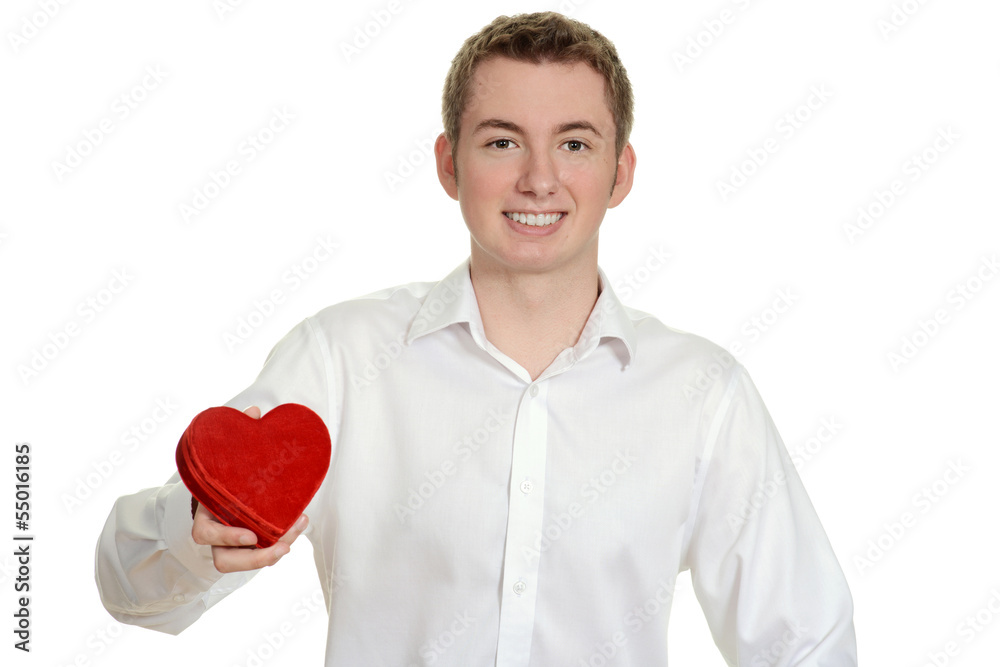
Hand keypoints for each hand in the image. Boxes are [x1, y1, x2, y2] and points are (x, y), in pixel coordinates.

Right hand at [190, 405, 309, 573]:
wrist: (217, 486)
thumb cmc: (221, 472)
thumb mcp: (225, 455)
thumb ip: (235, 437)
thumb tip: (254, 411)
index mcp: (204, 511)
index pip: (204, 533)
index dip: (226, 537)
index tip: (251, 535)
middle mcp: (213, 532)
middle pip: (224, 560)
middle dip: (254, 559)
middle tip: (282, 546)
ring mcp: (227, 544)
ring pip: (240, 564)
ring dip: (268, 557)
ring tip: (292, 542)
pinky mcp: (244, 547)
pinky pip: (257, 555)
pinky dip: (278, 543)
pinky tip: (297, 527)